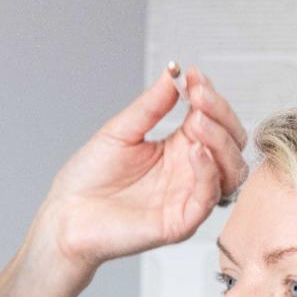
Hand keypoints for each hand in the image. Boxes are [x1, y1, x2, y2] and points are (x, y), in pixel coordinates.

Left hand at [39, 64, 248, 271]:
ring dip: (220, 140)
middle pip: (231, 142)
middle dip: (221, 114)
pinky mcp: (180, 222)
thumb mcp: (121, 130)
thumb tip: (173, 74)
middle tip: (198, 95)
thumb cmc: (87, 179)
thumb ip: (151, 105)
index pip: (213, 121)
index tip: (192, 76)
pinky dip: (208, 171)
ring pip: (230, 170)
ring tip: (197, 120)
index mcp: (178, 149)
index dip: (209, 97)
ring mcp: (187, 197)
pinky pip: (208, 197)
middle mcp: (189, 173)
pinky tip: (195, 150)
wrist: (65, 215)